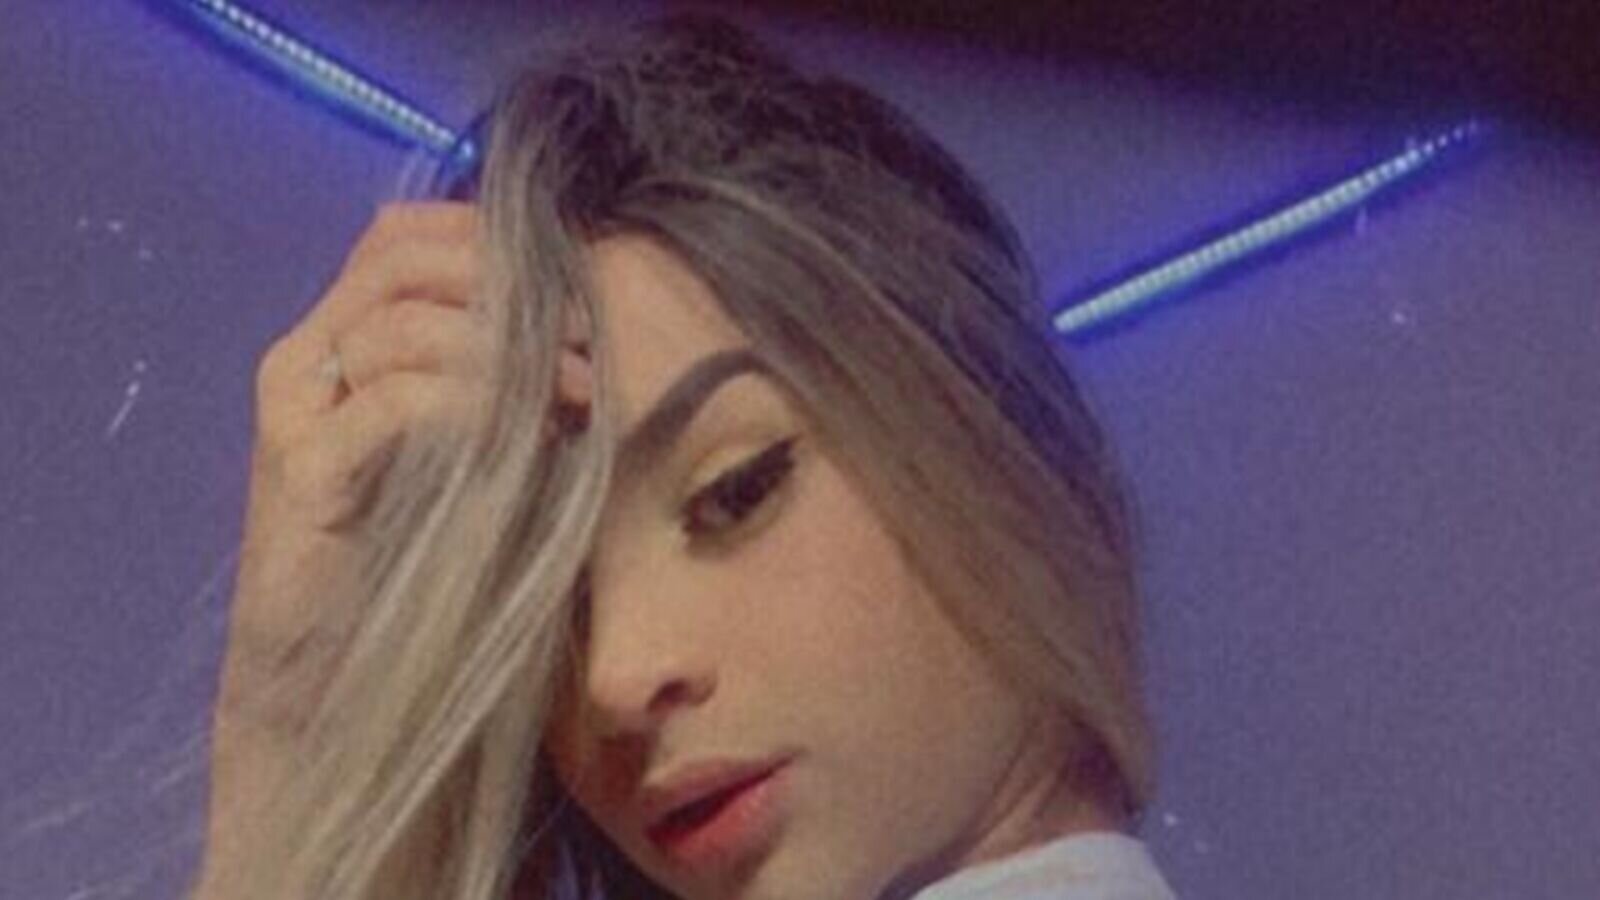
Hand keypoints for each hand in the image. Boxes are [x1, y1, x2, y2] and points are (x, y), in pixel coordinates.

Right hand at [195, 202, 591, 893]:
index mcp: (339, 340)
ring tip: (578, 390)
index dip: (484, 236)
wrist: (334, 674)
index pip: (398, 236)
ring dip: (505, 348)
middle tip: (582, 331)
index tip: (569, 272)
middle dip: (502, 282)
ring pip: (402, 327)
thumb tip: (582, 327)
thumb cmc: (414, 558)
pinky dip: (470, 402)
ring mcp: (295, 413)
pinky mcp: (300, 472)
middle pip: (398, 262)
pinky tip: (526, 428)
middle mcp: (306, 360)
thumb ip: (496, 381)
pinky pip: (393, 401)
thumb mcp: (470, 449)